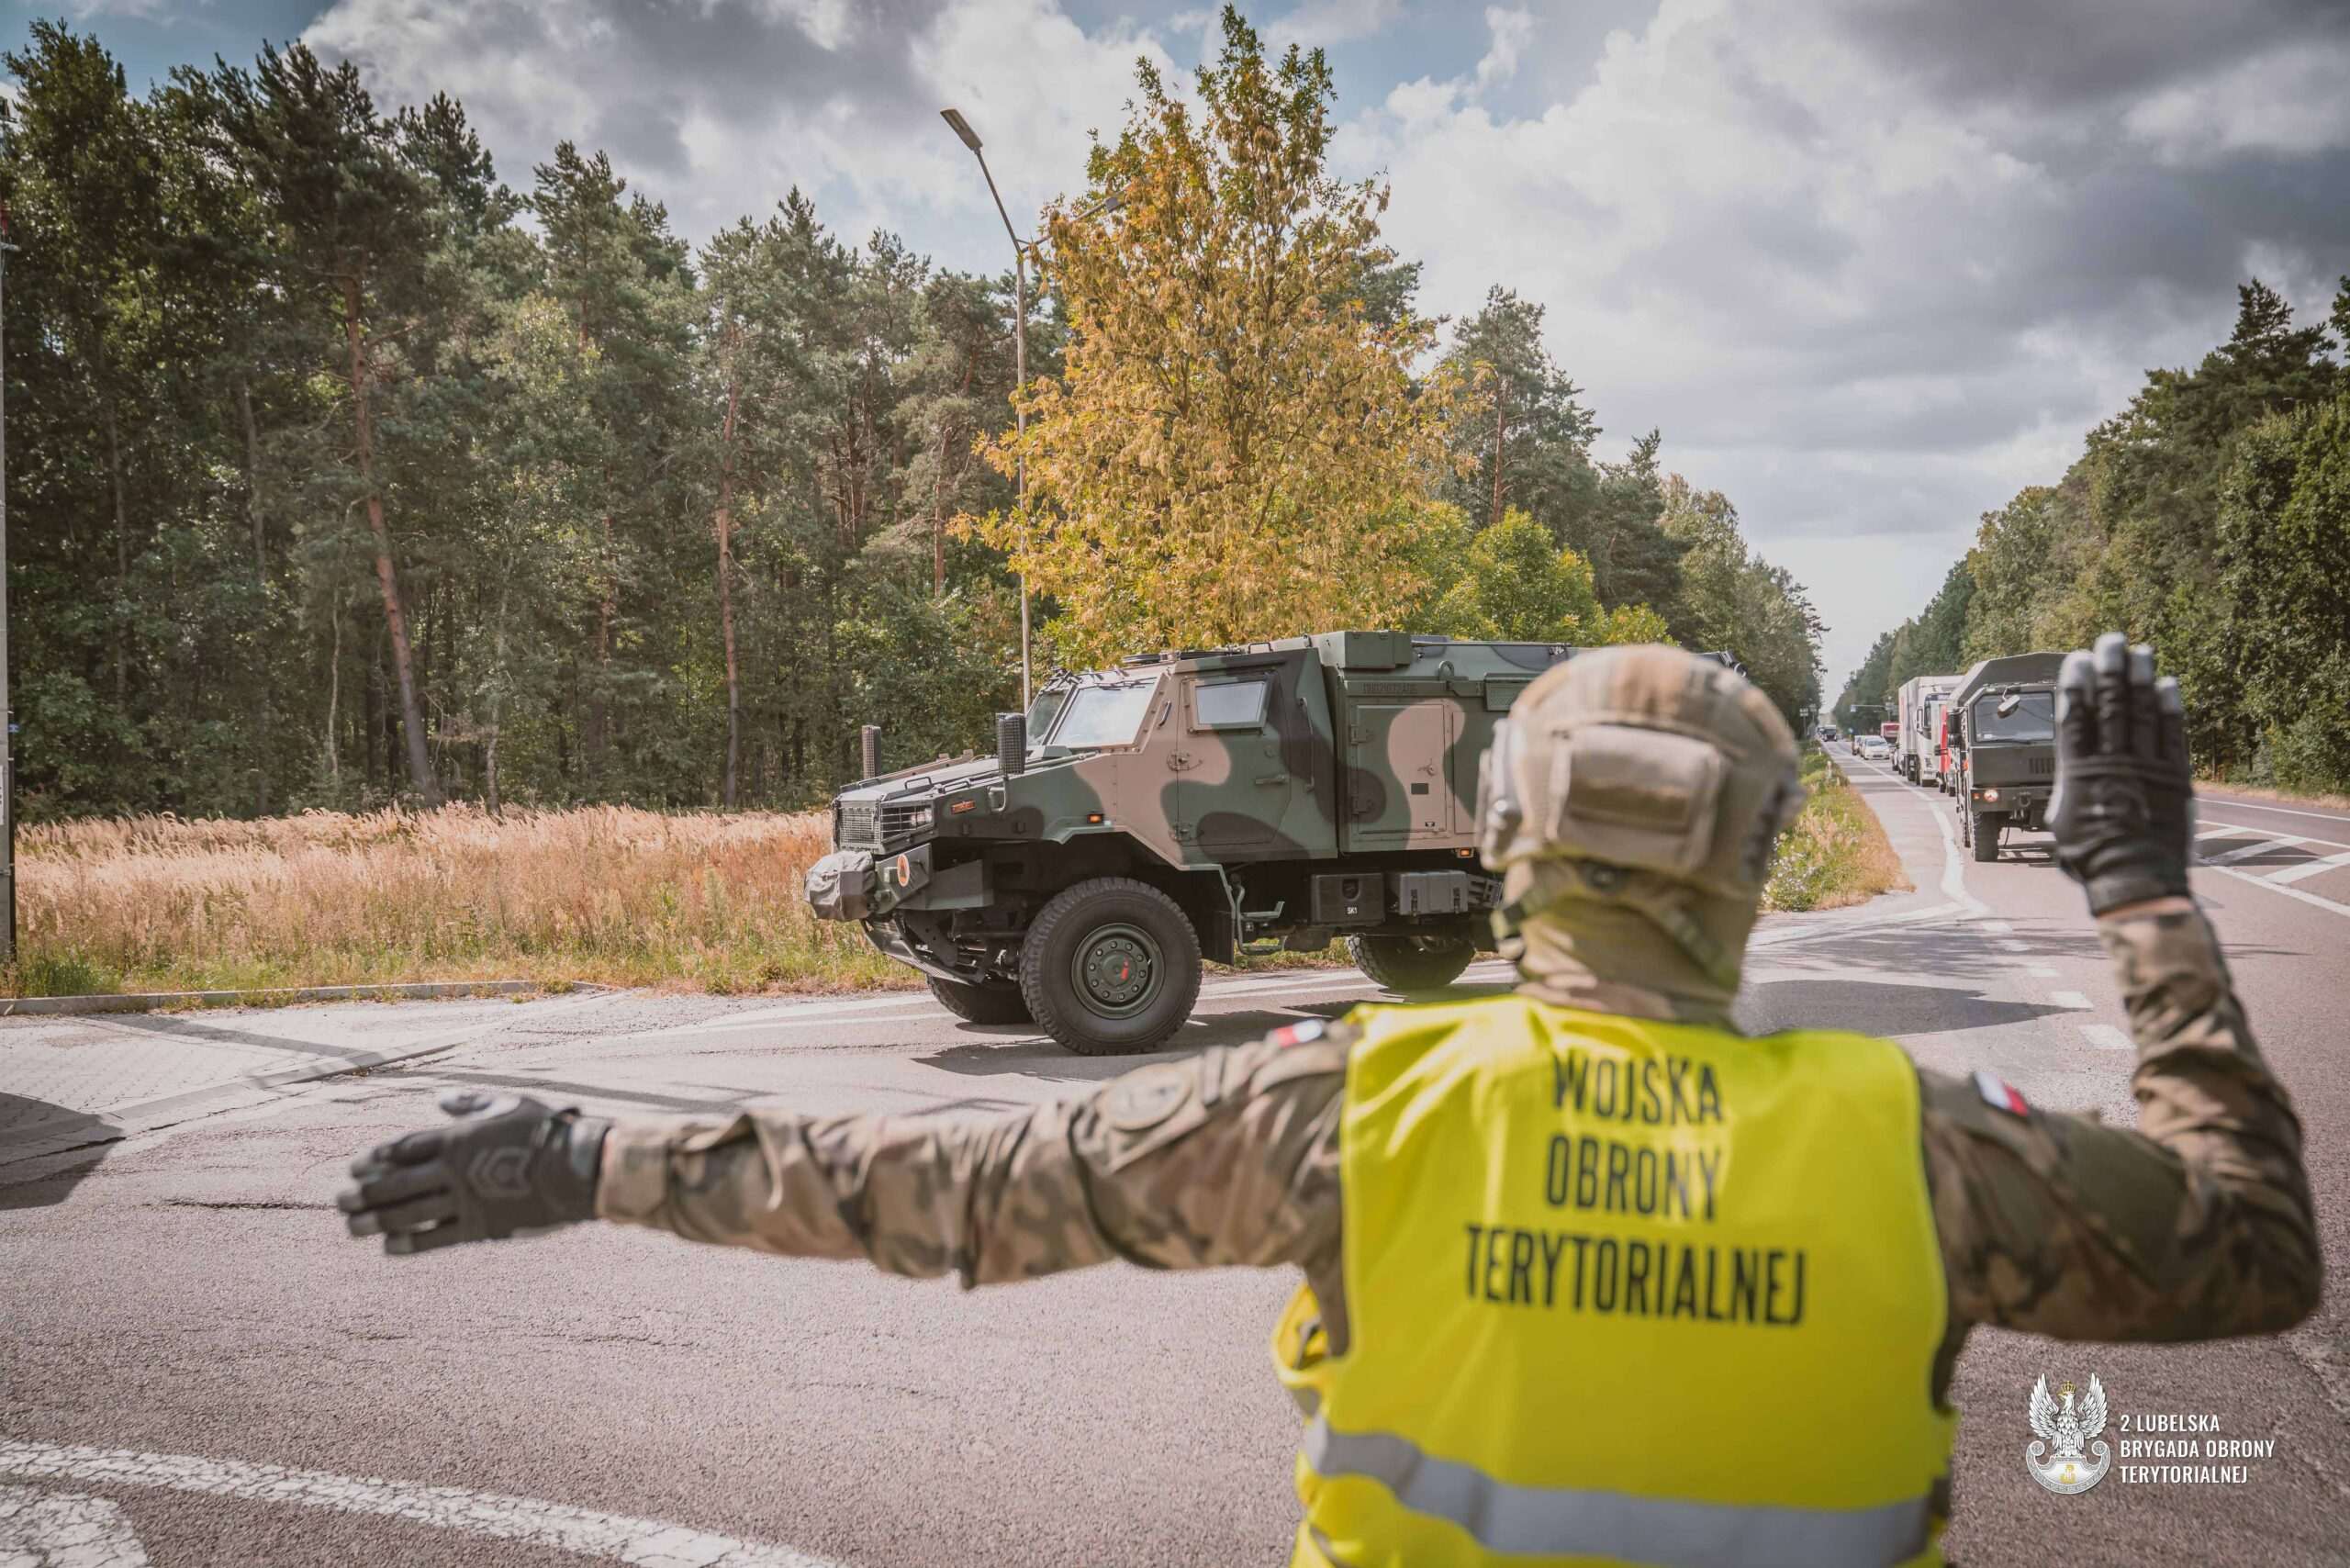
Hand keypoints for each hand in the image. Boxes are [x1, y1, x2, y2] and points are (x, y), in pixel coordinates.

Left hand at [338, 1090, 608, 1254]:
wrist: (576, 1169)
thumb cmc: (545, 1131)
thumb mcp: (507, 1105)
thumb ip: (470, 1104)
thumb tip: (440, 1099)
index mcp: (457, 1139)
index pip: (404, 1149)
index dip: (376, 1158)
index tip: (355, 1167)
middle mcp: (452, 1171)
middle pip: (396, 1183)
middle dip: (365, 1193)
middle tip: (340, 1201)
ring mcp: (464, 1201)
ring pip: (409, 1213)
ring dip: (376, 1221)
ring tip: (352, 1228)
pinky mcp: (480, 1227)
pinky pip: (437, 1237)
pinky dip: (410, 1242)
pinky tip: (389, 1247)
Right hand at [2048, 632, 2191, 914]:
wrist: (2135, 879)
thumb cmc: (2091, 856)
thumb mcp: (2060, 819)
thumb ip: (2065, 786)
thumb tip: (2064, 770)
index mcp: (2078, 774)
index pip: (2075, 718)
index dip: (2076, 685)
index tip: (2076, 659)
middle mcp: (2112, 764)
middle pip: (2110, 706)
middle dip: (2110, 669)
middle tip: (2111, 640)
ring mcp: (2147, 768)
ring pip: (2143, 714)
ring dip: (2141, 679)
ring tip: (2140, 650)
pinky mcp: (2176, 777)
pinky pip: (2174, 735)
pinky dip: (2171, 708)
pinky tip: (2168, 684)